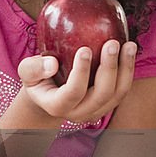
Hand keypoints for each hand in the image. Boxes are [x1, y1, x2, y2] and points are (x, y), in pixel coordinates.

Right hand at [18, 39, 137, 123]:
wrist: (48, 95)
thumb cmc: (36, 79)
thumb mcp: (26, 71)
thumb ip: (33, 68)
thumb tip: (52, 64)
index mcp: (57, 106)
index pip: (73, 92)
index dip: (81, 72)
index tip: (85, 49)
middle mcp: (79, 113)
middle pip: (101, 95)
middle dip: (109, 68)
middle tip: (111, 43)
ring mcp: (95, 111)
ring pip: (117, 94)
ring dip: (125, 69)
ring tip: (128, 45)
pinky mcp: (107, 105)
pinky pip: (122, 90)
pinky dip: (128, 71)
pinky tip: (128, 51)